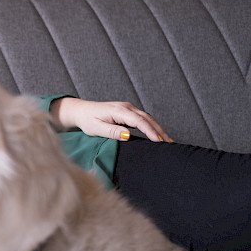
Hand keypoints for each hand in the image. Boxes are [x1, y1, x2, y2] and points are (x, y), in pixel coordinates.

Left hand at [49, 97, 171, 141]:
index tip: (159, 141)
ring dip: (157, 128)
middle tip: (169, 143)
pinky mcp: (127, 111)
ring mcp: (128, 108)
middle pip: (147, 118)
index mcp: (119, 110)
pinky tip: (157, 134)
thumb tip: (128, 135)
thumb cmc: (87, 120)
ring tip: (167, 141)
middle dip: (159, 130)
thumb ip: (112, 132)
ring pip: (147, 117)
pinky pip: (143, 118)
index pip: (139, 121)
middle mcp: (126, 107)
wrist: (81, 111)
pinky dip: (151, 125)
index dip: (150, 131)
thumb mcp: (97, 129)